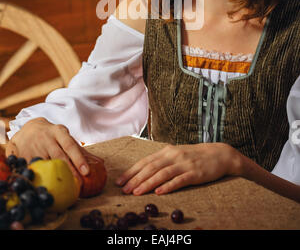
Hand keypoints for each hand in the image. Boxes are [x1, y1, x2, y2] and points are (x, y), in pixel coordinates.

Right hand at [5, 117, 91, 183]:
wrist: (29, 129)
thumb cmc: (52, 135)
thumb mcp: (65, 137)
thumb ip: (81, 150)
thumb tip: (100, 162)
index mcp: (59, 132)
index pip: (71, 145)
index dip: (79, 158)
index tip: (86, 171)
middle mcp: (47, 139)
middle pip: (59, 156)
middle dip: (69, 170)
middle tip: (79, 184)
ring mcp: (35, 147)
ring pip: (46, 163)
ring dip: (54, 175)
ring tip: (64, 187)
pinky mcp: (24, 155)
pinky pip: (33, 168)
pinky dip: (39, 177)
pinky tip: (45, 186)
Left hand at [115, 142, 240, 194]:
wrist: (219, 154)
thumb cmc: (195, 156)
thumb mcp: (177, 154)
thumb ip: (163, 161)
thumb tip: (144, 170)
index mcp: (167, 151)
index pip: (145, 161)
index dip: (132, 171)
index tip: (120, 181)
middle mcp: (174, 155)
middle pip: (151, 167)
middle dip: (135, 179)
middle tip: (123, 190)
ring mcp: (184, 164)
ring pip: (162, 174)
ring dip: (147, 183)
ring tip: (136, 192)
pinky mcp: (194, 173)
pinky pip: (179, 180)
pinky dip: (168, 186)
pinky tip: (159, 192)